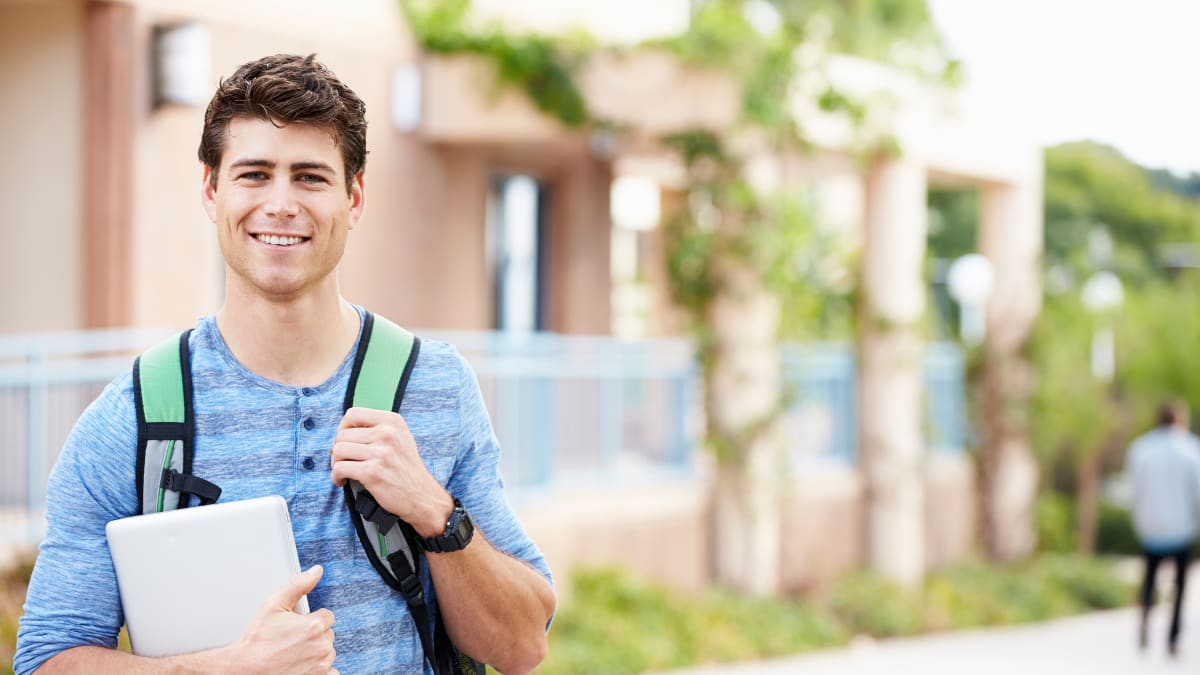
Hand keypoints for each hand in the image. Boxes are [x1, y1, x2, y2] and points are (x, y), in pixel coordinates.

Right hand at [232, 565, 336, 673]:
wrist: (245, 669)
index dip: (311, 618)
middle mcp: (321, 646)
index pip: (327, 616)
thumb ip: (298, 585)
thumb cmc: (257, 641)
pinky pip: (330, 671)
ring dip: (317, 650)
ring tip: (294, 652)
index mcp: (314, 626)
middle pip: (328, 634)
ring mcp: (320, 665)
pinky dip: (320, 669)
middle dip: (314, 634)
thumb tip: (317, 571)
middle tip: (291, 638)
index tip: (297, 624)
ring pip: (328, 652)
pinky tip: (304, 664)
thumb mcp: (273, 605)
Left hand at [330, 407, 453, 536]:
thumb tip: (344, 430)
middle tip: (344, 460)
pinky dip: (336, 476)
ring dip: (335, 463)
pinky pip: (340, 468)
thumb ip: (377, 429)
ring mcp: (381, 453)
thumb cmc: (406, 469)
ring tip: (344, 470)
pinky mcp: (372, 472)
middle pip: (342, 434)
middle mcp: (388, 433)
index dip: (343, 428)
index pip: (353, 414)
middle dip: (337, 449)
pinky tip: (343, 480)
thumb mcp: (400, 438)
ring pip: (338, 450)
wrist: (421, 495)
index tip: (345, 440)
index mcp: (393, 422)